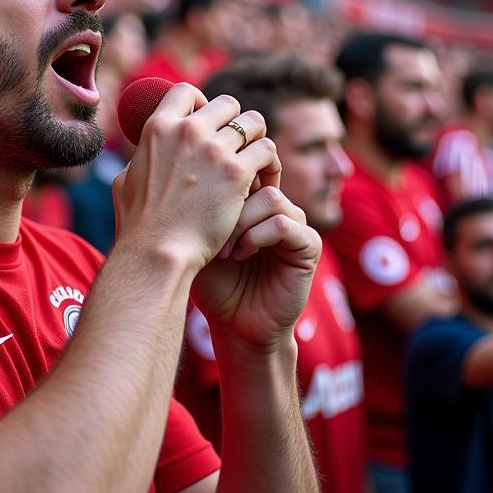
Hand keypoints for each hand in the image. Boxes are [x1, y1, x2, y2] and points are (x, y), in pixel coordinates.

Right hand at [113, 85, 276, 280]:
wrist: (157, 253)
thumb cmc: (138, 226)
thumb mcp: (124, 181)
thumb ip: (140, 159)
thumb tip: (144, 149)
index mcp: (158, 128)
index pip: (186, 91)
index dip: (200, 104)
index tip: (206, 124)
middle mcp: (187, 131)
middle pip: (227, 104)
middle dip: (234, 124)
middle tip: (235, 150)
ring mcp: (214, 150)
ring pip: (254, 122)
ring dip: (256, 140)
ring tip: (254, 162)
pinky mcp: (237, 173)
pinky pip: (267, 150)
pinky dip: (269, 164)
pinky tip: (263, 181)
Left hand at [191, 184, 320, 351]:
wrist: (236, 325)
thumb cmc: (214, 284)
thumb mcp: (200, 239)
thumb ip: (199, 206)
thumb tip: (183, 172)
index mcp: (253, 200)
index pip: (245, 166)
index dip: (222, 179)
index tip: (198, 205)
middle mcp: (277, 207)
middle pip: (257, 177)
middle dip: (229, 203)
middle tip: (209, 233)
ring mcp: (296, 224)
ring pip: (271, 198)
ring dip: (242, 222)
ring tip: (224, 249)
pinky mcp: (308, 246)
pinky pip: (285, 224)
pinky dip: (258, 236)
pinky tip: (240, 254)